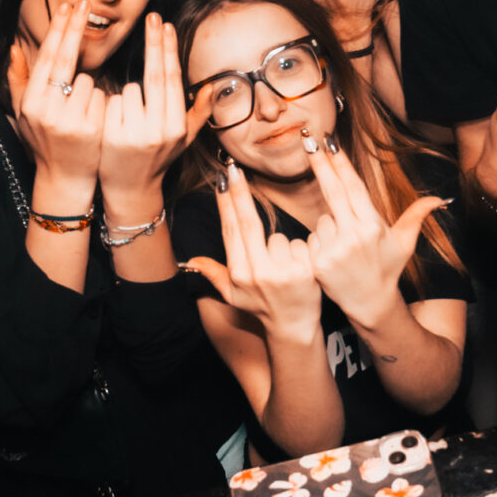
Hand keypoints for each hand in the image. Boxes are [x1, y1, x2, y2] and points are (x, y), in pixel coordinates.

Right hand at [8, 0, 109, 199]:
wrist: (65, 178)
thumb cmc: (44, 140)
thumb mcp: (25, 113)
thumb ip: (19, 80)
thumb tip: (14, 48)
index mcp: (31, 102)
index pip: (47, 57)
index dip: (58, 29)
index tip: (67, 6)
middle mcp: (47, 110)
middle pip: (65, 60)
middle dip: (74, 28)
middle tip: (84, 2)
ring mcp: (70, 121)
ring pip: (88, 81)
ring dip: (88, 89)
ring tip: (80, 112)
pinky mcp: (92, 130)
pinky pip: (103, 100)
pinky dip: (101, 104)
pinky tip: (93, 120)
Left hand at [97, 12, 207, 202]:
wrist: (130, 190)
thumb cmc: (157, 159)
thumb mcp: (183, 139)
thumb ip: (198, 113)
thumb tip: (211, 87)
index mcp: (177, 126)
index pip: (172, 79)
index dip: (168, 50)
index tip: (165, 25)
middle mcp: (159, 129)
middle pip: (155, 76)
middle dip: (154, 43)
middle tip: (152, 18)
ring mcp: (135, 133)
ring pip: (129, 90)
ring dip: (128, 95)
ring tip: (130, 118)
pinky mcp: (112, 136)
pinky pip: (111, 103)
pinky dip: (112, 106)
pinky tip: (115, 122)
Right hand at [181, 163, 322, 337]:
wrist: (294, 327)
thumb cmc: (261, 306)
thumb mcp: (233, 294)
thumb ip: (213, 274)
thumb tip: (191, 261)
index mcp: (239, 273)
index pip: (230, 231)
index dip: (226, 204)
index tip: (222, 181)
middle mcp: (257, 273)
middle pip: (248, 223)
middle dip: (240, 194)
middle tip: (233, 169)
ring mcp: (282, 272)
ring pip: (279, 237)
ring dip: (282, 246)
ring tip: (285, 268)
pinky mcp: (306, 271)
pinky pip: (301, 244)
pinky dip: (302, 251)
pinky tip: (302, 268)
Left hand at [303, 138, 442, 321]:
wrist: (370, 304)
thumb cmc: (388, 268)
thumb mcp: (405, 241)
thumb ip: (417, 216)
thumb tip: (441, 199)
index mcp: (372, 225)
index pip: (353, 187)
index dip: (340, 164)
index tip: (330, 143)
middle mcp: (352, 235)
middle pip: (332, 192)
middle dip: (320, 165)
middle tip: (308, 142)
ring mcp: (333, 249)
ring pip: (322, 219)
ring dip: (330, 223)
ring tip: (345, 244)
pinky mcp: (318, 262)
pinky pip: (312, 237)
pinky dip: (320, 240)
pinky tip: (333, 254)